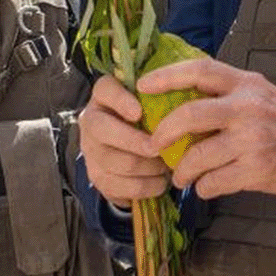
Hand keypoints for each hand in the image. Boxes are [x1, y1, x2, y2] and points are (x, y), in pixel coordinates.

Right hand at [78, 75, 169, 205]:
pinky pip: (118, 186)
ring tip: (166, 166)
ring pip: (113, 161)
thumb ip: (163, 99)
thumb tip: (185, 109)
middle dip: (133, 141)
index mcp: (104, 96)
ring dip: (144, 167)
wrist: (133, 151)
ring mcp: (91, 150)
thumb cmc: (149, 120)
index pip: (105, 89)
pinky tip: (160, 182)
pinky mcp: (96, 177)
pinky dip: (143, 187)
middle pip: (102, 130)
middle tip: (158, 148)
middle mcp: (91, 120)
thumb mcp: (154, 104)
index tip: (138, 113)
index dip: (119, 101)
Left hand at [141, 58, 275, 201]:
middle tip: (153, 145)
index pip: (199, 70)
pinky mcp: (257, 169)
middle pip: (189, 115)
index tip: (141, 85)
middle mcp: (247, 107)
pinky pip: (214, 182)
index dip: (166, 76)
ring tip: (181, 176)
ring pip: (197, 156)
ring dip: (182, 170)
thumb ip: (228, 94)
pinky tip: (207, 186)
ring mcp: (252, 139)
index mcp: (246, 84)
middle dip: (163, 133)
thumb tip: (181, 99)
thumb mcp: (262, 94)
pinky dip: (204, 187)